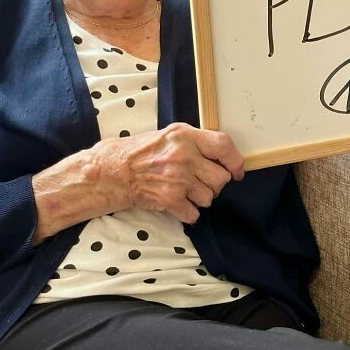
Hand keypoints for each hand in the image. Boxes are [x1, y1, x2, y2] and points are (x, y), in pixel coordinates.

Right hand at [96, 123, 244, 223]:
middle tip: (202, 181)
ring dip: (201, 199)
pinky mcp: (170, 199)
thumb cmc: (140, 152)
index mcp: (185, 136)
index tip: (236, 170)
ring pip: (209, 198)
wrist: (113, 171)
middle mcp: (184, 156)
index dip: (235, 160)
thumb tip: (221, 154)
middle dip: (215, 184)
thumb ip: (194, 142)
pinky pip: (194, 214)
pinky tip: (178, 204)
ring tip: (185, 190)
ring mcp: (177, 179)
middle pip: (221, 178)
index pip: (224, 145)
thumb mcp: (169, 135)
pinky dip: (189, 213)